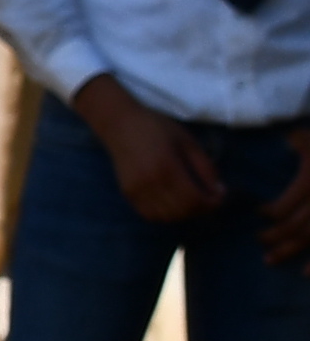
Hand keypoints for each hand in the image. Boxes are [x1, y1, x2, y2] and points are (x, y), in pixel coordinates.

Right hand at [76, 73, 233, 227]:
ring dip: (183, 214)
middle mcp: (150, 183)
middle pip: (182, 211)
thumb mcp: (188, 142)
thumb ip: (205, 167)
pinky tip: (172, 203)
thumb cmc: (157, 128)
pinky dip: (165, 214)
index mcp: (167, 167)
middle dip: (201, 209)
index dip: (211, 202)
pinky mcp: (127, 193)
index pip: (194, 199)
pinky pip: (150, 214)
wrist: (119, 124)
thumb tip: (218, 190)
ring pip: (166, 216)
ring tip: (192, 202)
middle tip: (209, 200)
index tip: (220, 196)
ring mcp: (136, 190)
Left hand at [264, 144, 309, 273]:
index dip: (270, 212)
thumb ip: (301, 140)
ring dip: (292, 251)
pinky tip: (306, 274)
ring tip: (270, 261)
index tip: (261, 212)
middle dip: (275, 236)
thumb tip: (289, 139)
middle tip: (261, 241)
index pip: (286, 205)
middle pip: (297, 226)